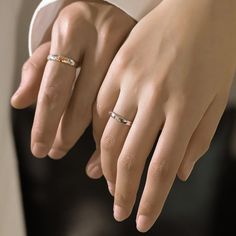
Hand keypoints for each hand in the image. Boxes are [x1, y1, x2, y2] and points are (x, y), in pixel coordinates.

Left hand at [11, 1, 134, 175]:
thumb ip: (38, 68)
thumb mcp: (57, 36)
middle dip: (67, 134)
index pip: (54, 87)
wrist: (122, 5)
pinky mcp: (146, 64)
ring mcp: (129, 51)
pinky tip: (113, 148)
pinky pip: (130, 106)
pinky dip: (121, 131)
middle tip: (58, 152)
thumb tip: (19, 101)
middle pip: (81, 103)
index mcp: (72, 28)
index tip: (41, 148)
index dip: (45, 123)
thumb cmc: (84, 25)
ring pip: (109, 109)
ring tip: (90, 165)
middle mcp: (102, 38)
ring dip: (96, 141)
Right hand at [92, 0, 235, 231]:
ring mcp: (131, 80)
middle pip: (129, 156)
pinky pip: (99, 107)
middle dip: (122, 190)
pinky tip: (102, 145)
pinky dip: (97, 132)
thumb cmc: (217, 49)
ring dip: (106, 166)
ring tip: (108, 182)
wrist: (200, 5)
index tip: (141, 221)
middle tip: (118, 209)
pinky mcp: (118, 67)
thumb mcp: (218, 97)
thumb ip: (198, 139)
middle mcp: (155, 97)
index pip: (163, 168)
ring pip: (107, 135)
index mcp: (186, 107)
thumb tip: (180, 173)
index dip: (151, 200)